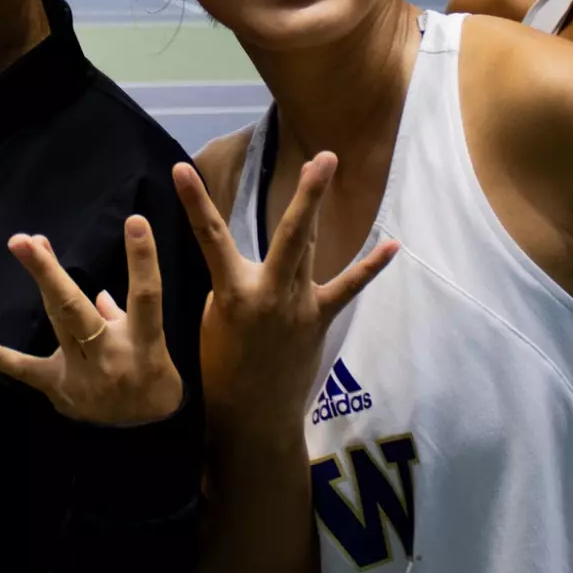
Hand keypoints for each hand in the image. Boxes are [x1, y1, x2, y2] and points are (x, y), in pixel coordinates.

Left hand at [0, 217, 184, 426]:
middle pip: (76, 308)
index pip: (145, 296)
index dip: (141, 260)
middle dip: (50, 273)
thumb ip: (125, 315)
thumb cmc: (153, 376)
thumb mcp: (155, 345)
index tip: (135, 221)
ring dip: (41, 282)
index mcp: (143, 342)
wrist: (146, 433)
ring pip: (56, 322)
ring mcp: (81, 373)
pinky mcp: (59, 388)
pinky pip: (25, 370)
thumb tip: (96, 294)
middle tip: (27, 240)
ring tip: (23, 243)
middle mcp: (109, 356)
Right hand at [172, 153, 396, 423]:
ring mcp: (299, 305)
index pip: (209, 238)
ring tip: (330, 163)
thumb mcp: (211, 321)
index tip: (180, 169)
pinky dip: (370, 266)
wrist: (251, 414)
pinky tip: (393, 246)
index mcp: (232, 292)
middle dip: (306, 195)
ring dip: (318, 207)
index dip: (193, 202)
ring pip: (310, 246)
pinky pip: (347, 287)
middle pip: (290, 234)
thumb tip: (245, 262)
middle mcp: (269, 292)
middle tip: (321, 158)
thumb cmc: (220, 367)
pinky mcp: (319, 318)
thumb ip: (230, 284)